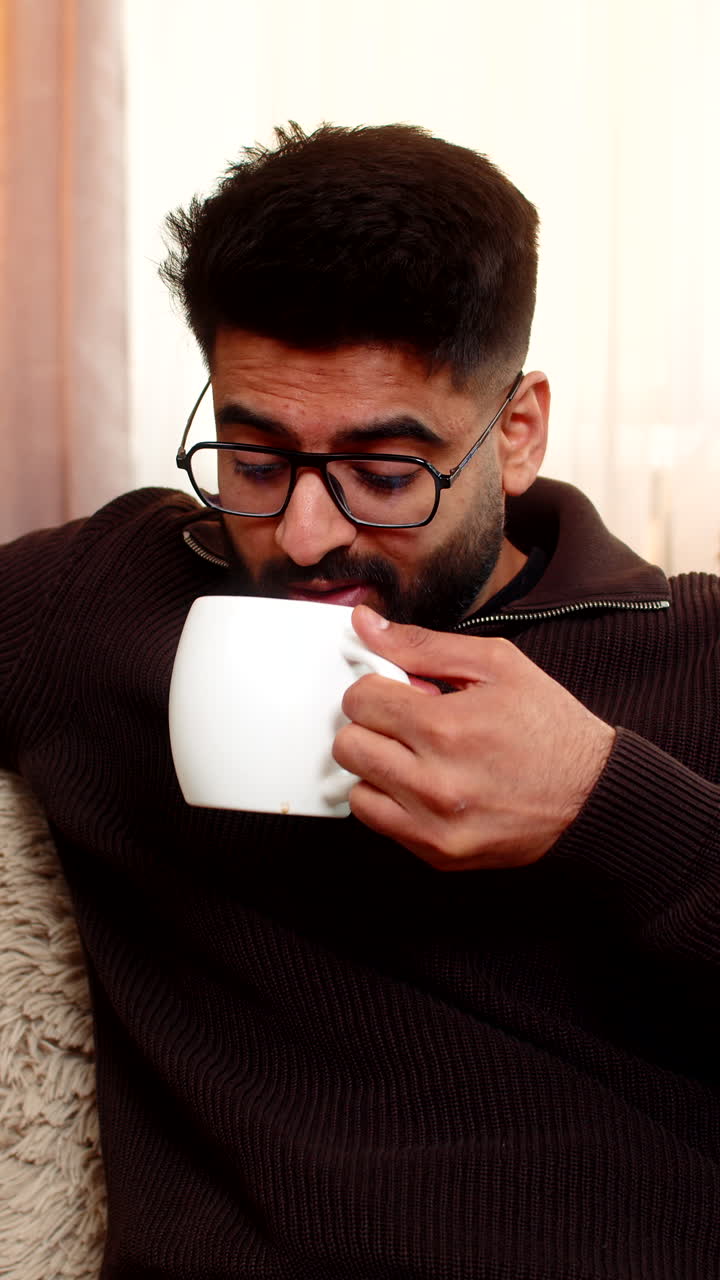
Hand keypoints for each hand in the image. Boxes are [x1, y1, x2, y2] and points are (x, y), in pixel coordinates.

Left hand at [333, 606, 615, 870]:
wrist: (593, 795)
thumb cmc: (549, 725)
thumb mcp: (495, 664)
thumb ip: (422, 644)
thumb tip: (364, 624)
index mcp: (446, 727)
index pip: (359, 700)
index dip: (376, 688)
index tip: (399, 692)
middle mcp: (434, 782)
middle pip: (349, 745)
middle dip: (372, 726)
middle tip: (406, 724)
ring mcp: (434, 825)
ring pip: (356, 788)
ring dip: (377, 767)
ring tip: (415, 756)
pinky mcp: (437, 853)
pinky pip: (377, 823)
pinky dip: (390, 800)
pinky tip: (423, 784)